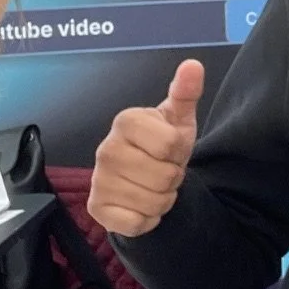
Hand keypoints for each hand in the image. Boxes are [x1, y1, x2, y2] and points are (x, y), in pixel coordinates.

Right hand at [88, 59, 204, 237]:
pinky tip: (140, 205)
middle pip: (165, 177)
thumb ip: (186, 92)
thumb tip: (193, 65)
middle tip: (162, 170)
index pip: (171, 145)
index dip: (179, 152)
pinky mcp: (96, 208)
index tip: (170, 149)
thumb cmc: (162, 144)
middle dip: (172, 179)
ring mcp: (98, 180)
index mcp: (126, 121)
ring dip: (163, 200)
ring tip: (153, 186)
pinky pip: (137, 223)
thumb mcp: (178, 118)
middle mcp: (105, 149)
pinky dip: (147, 220)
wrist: (143, 177)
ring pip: (153, 203)